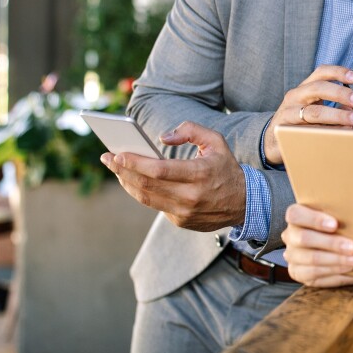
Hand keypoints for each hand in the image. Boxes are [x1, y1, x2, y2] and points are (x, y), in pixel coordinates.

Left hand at [101, 121, 246, 231]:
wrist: (244, 203)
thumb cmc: (226, 168)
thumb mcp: (216, 142)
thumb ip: (191, 130)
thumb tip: (162, 137)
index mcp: (200, 174)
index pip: (159, 170)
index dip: (134, 162)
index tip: (117, 154)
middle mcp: (191, 196)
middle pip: (146, 184)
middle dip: (122, 170)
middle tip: (107, 158)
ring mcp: (184, 212)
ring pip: (145, 198)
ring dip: (126, 182)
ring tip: (116, 169)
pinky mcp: (180, 221)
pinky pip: (155, 205)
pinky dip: (141, 192)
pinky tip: (132, 181)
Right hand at [263, 65, 352, 164]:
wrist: (272, 140)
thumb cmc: (299, 122)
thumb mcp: (318, 109)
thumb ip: (338, 107)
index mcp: (305, 88)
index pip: (321, 73)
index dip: (338, 72)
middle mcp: (295, 96)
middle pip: (318, 88)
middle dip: (341, 94)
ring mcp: (288, 113)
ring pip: (314, 112)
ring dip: (338, 116)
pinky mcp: (286, 131)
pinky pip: (309, 131)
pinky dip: (327, 132)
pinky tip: (341, 134)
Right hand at [281, 203, 352, 287]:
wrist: (329, 245)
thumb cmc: (336, 225)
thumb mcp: (335, 215)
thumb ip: (340, 213)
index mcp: (295, 217)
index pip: (295, 215)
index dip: (314, 219)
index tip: (335, 225)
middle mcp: (290, 236)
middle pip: (304, 239)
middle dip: (331, 244)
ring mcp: (293, 257)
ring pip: (312, 260)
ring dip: (338, 261)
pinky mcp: (299, 274)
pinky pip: (317, 276)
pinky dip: (338, 274)